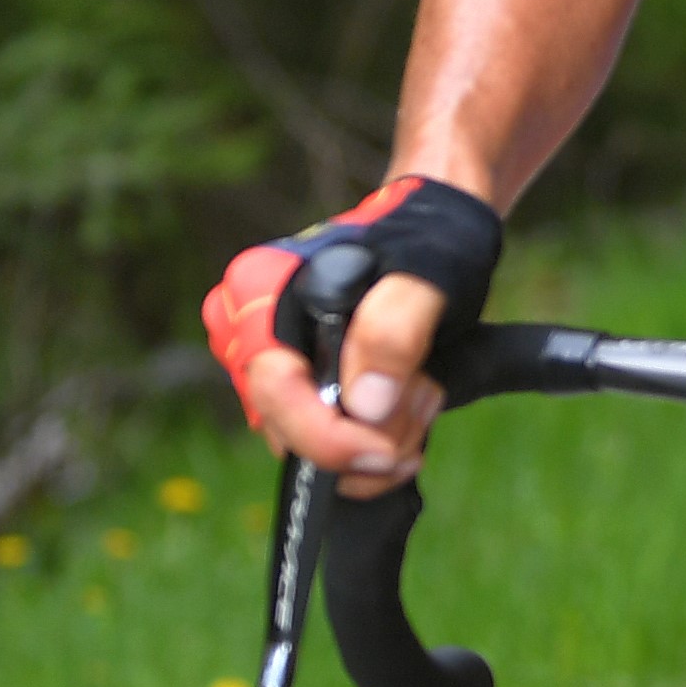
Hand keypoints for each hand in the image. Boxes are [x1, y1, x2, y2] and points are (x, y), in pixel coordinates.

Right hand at [204, 173, 503, 495]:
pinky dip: (377, 438)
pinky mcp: (298, 390)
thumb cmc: (429, 239)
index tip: (386, 454)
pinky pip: (328, 444)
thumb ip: (396, 328)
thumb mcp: (429, 271)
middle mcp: (247, 332)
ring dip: (381, 436)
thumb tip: (364, 406)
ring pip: (312, 446)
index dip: (327, 438)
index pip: (274, 390)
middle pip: (292, 430)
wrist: (438, 231)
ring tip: (426, 388)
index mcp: (257, 291)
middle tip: (427, 396)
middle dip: (368, 435)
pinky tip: (413, 404)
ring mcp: (270, 366)